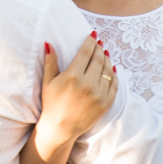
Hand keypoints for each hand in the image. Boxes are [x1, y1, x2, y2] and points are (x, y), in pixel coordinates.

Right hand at [37, 34, 117, 156]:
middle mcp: (88, 84)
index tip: (93, 34)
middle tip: (98, 42)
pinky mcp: (106, 104)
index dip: (90, 41)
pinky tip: (111, 68)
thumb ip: (50, 61)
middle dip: (99, 48)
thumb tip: (48, 43)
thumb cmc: (51, 103)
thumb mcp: (48, 82)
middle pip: (98, 59)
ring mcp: (99, 95)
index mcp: (73, 76)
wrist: (60, 128)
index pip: (86, 52)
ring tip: (104, 53)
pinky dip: (114, 74)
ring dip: (107, 59)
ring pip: (107, 70)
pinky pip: (114, 84)